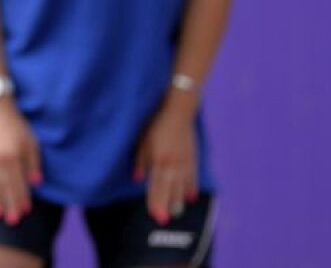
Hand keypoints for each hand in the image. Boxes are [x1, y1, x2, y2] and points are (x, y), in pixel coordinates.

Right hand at [0, 103, 41, 225]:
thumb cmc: (18, 128)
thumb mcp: (31, 143)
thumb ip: (34, 163)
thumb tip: (36, 183)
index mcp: (14, 157)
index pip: (19, 182)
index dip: (22, 197)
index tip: (26, 211)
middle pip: (5, 187)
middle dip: (9, 204)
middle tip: (12, 220)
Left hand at [133, 107, 198, 224]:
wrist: (178, 111)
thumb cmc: (156, 124)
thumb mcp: (143, 141)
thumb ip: (141, 161)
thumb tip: (137, 179)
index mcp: (159, 159)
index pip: (156, 185)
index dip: (156, 200)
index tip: (155, 215)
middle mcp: (173, 163)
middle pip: (170, 189)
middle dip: (167, 205)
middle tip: (165, 220)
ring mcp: (185, 161)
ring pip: (182, 185)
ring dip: (179, 199)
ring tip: (177, 212)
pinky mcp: (193, 157)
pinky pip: (192, 176)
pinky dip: (191, 187)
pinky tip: (191, 197)